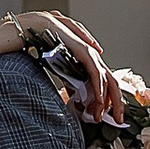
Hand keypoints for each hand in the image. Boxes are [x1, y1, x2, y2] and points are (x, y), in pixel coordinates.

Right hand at [17, 8, 118, 122]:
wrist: (31, 29)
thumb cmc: (44, 43)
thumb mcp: (60, 67)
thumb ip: (70, 79)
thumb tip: (76, 95)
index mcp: (88, 60)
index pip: (104, 82)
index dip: (107, 100)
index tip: (103, 115)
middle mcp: (93, 56)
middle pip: (112, 82)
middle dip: (116, 103)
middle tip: (118, 119)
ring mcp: (91, 53)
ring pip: (108, 79)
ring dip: (108, 100)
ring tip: (104, 115)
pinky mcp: (85, 52)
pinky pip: (96, 74)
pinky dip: (99, 88)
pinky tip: (99, 101)